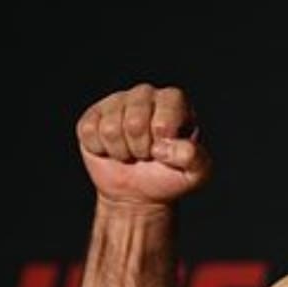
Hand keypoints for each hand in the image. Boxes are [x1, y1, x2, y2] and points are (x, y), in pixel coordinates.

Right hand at [76, 83, 210, 208]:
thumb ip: (195, 158)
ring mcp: (117, 102)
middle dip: (141, 149)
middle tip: (147, 154)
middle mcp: (145, 94)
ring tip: (132, 153)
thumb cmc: (171, 176)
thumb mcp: (196, 173)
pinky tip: (112, 150)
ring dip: (122, 151)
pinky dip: (101, 150)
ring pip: (111, 129)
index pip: (166, 111)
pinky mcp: (93, 115)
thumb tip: (166, 146)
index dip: (164, 137)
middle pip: (135, 123)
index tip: (166, 149)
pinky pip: (90, 132)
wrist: (140, 192)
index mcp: (174, 101)